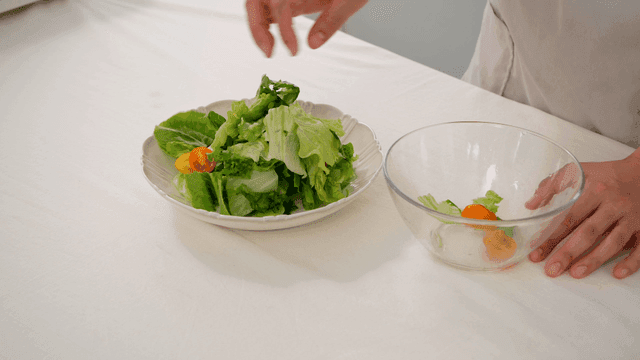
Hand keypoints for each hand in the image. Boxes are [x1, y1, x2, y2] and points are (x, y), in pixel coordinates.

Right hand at [246, 0, 367, 56]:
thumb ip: (332, 20)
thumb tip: (314, 42)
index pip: (278, 2)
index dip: (283, 29)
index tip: (294, 50)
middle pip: (255, 0)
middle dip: (257, 28)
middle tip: (269, 52)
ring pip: (257, 2)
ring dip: (258, 26)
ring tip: (270, 48)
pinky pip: (268, 4)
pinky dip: (267, 21)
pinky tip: (276, 36)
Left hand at [525, 147, 639, 278]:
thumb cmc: (607, 175)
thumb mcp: (579, 171)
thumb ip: (553, 185)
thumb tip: (532, 205)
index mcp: (594, 190)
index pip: (569, 217)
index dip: (551, 236)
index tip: (536, 252)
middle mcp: (614, 204)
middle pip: (588, 232)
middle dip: (568, 252)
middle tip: (552, 269)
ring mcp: (632, 216)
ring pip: (613, 241)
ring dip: (594, 259)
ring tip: (576, 273)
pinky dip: (631, 262)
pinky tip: (618, 273)